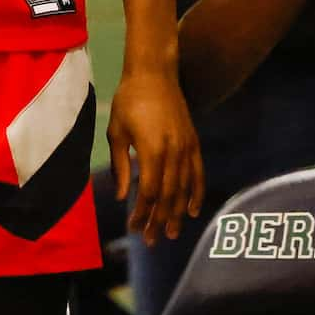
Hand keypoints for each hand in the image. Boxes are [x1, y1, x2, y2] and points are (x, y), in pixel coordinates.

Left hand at [109, 65, 203, 242]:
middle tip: (151, 241)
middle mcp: (173, 152)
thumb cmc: (129, 101)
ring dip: (177, 213)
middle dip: (159, 221)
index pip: (149, 192)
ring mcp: (187, 147)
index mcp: (152, 150)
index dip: (142, 213)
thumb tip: (123, 196)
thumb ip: (121, 166)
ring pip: (183, 188)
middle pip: (168, 195)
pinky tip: (193, 210)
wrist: (155, 73)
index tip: (133, 228)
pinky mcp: (194, 142)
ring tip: (172, 234)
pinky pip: (198, 173)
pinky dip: (196, 192)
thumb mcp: (117, 133)